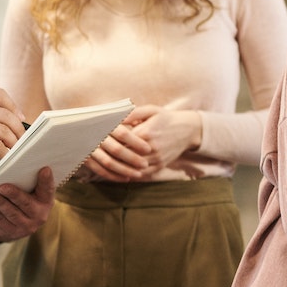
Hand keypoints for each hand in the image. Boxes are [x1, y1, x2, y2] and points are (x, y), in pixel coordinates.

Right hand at [0, 89, 25, 193]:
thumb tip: (14, 121)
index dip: (13, 106)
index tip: (20, 119)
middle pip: (6, 114)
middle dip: (19, 129)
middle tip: (22, 140)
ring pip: (4, 131)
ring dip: (14, 143)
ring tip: (14, 151)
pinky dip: (5, 154)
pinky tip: (4, 158)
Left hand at [0, 167, 55, 241]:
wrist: (16, 226)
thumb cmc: (23, 200)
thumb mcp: (30, 192)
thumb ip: (28, 182)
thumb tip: (15, 164)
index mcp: (46, 201)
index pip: (48, 189)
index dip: (47, 180)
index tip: (44, 169)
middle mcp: (40, 215)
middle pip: (26, 204)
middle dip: (14, 195)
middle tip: (3, 187)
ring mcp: (27, 226)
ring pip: (12, 213)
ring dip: (0, 203)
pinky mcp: (13, 233)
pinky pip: (1, 220)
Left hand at [85, 104, 199, 180]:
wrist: (189, 130)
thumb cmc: (166, 118)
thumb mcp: (151, 110)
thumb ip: (132, 113)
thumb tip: (114, 117)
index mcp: (146, 132)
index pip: (121, 140)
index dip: (109, 142)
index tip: (97, 140)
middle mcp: (150, 148)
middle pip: (124, 156)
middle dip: (110, 156)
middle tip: (97, 155)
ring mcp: (156, 159)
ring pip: (131, 168)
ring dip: (117, 168)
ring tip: (104, 166)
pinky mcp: (160, 166)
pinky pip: (142, 175)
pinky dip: (129, 175)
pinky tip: (119, 173)